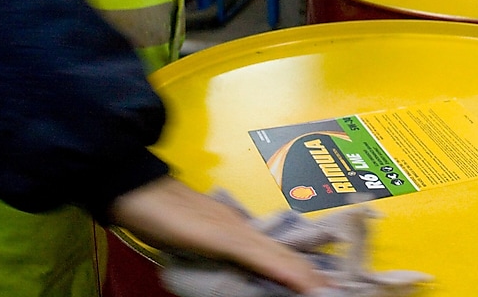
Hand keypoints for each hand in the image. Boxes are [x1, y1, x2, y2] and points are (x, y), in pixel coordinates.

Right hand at [108, 176, 330, 293]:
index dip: (304, 269)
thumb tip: (236, 271)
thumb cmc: (163, 214)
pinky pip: (257, 254)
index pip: (280, 253)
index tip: (325, 283)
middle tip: (338, 289)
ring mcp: (235, 231)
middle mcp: (244, 229)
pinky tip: (299, 280)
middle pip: (287, 255)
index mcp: (241, 231)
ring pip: (279, 256)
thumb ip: (219, 250)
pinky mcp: (222, 236)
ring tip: (328, 290)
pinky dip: (280, 268)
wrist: (138, 190)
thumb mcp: (196, 238)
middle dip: (312, 275)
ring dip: (305, 276)